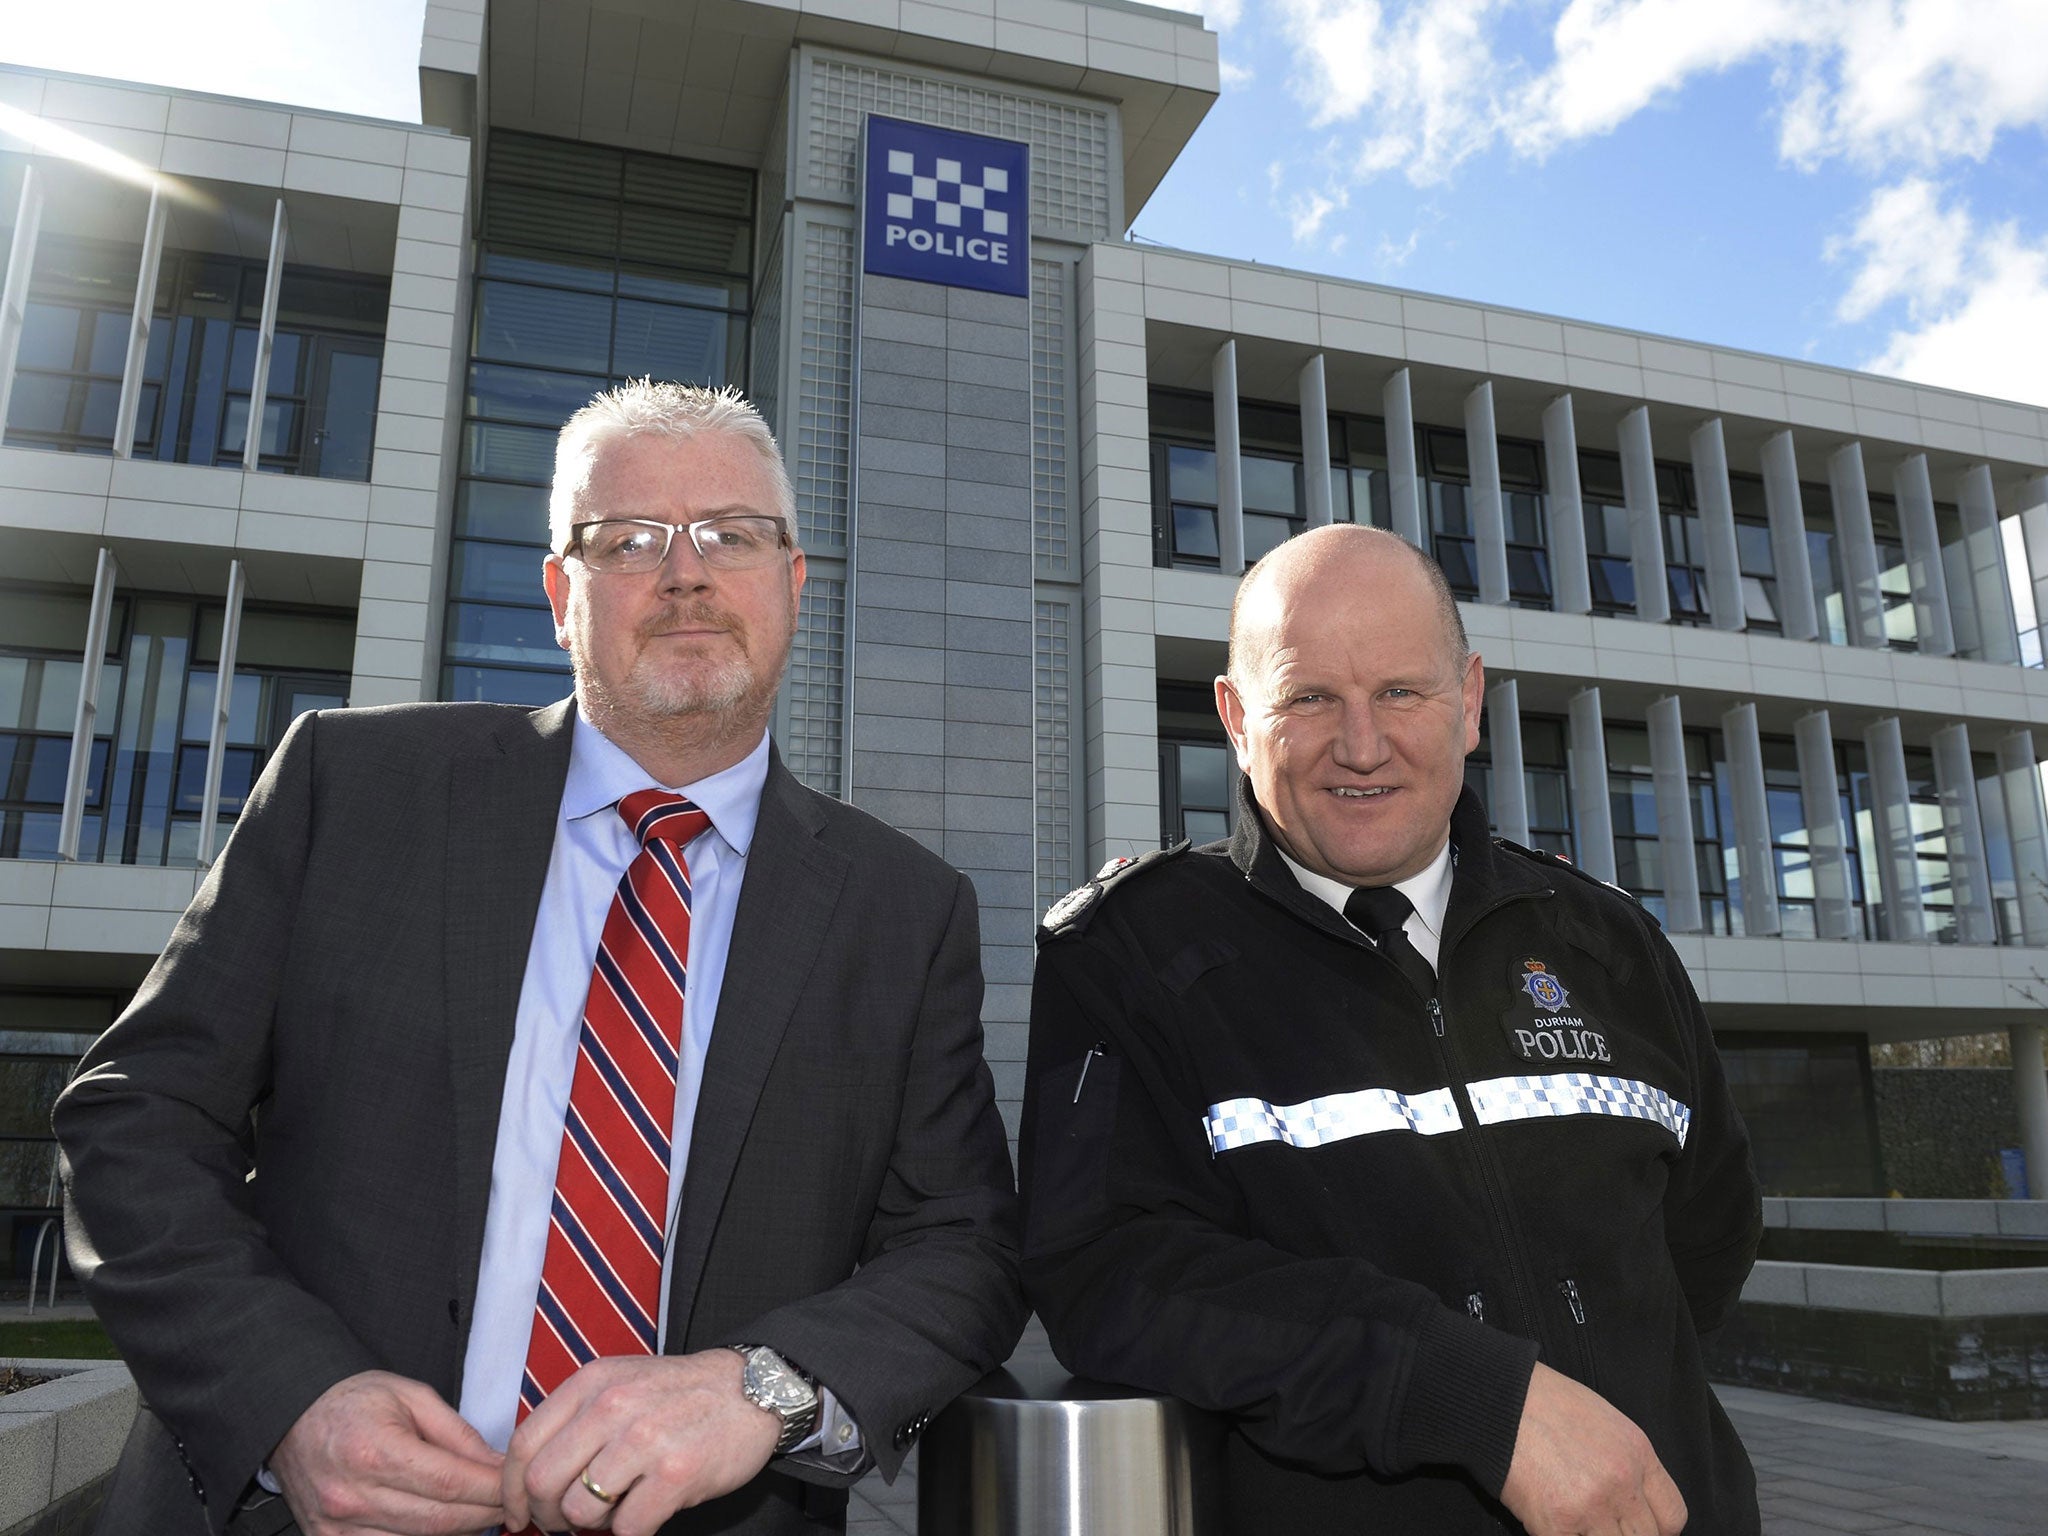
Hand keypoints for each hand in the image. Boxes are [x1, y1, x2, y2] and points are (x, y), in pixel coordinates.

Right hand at [269, 1370, 505, 1535]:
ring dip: (458, 1533)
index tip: (517, 1489)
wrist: (291, 1415)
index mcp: (376, 1451)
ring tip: (481, 1515)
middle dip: (485, 1516)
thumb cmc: (353, 1400)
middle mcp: (353, 1495)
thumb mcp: (412, 1396)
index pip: (450, 1483)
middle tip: (511, 1508)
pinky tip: (443, 1526)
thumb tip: (497, 1465)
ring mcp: (337, 1525)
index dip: (492, 1491)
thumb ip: (457, 1433)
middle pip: (438, 1521)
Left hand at [503, 1349, 779, 1534]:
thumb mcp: (622, 1384)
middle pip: (542, 1482)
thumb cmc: (683, 1394)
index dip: (511, 1490)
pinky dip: (631, 1532)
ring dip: (593, 1524)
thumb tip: (530, 1476)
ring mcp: (644, 1440)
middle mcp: (612, 1407)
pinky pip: (627, 1528)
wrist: (754, 1391)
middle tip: (567, 1522)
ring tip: (615, 1511)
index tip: (517, 1512)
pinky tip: (647, 1513)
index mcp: (592, 1383)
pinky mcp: (675, 1474)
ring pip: (580, 1510)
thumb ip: (577, 1419)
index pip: (523, 1444)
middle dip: (548, 1515)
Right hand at [1499, 1362, 1686, 1535]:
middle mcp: (1622, 1483)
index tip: (1638, 1529)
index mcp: (1638, 1454)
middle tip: (1601, 1525)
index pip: (1673, 1517)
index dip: (1657, 1530)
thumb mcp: (1604, 1421)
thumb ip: (1626, 1463)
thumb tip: (1632, 1502)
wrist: (1499, 1398)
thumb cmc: (1543, 1402)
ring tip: (1574, 1522)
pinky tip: (1549, 1523)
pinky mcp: (1557, 1524)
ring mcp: (1592, 1507)